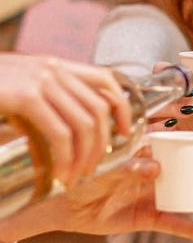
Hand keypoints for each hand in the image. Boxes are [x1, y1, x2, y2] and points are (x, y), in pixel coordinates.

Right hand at [0, 54, 130, 187]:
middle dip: (103, 144)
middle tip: (93, 169)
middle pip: (99, 108)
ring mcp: (39, 79)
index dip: (123, 107)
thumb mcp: (17, 90)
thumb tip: (67, 131)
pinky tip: (59, 174)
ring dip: (85, 156)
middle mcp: (52, 68)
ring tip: (75, 177)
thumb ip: (44, 102)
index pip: (106, 80)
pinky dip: (65, 157)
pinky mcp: (25, 96)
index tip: (125, 132)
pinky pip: (60, 132)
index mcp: (53, 65)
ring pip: (84, 124)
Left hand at [55, 146, 192, 240]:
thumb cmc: (80, 179)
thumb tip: (157, 169)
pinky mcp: (147, 218)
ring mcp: (152, 196)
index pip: (179, 145)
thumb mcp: (104, 170)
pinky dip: (192, 229)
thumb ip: (128, 168)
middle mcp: (153, 173)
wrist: (62, 208)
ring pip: (185, 196)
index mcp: (144, 154)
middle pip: (189, 171)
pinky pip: (173, 223)